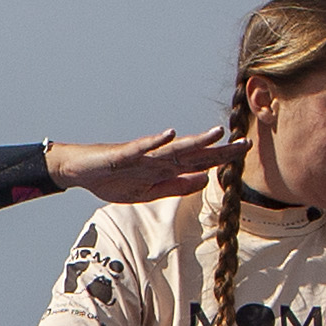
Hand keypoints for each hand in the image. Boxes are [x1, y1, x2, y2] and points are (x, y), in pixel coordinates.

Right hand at [48, 130, 227, 203]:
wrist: (80, 170)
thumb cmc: (114, 178)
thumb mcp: (149, 191)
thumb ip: (176, 186)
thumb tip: (205, 180)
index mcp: (165, 168)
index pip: (199, 162)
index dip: (221, 158)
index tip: (244, 152)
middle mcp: (158, 157)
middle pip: (194, 153)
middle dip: (219, 149)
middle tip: (244, 142)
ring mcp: (141, 154)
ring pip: (173, 147)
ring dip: (195, 141)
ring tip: (216, 133)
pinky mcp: (122, 154)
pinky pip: (142, 147)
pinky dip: (156, 141)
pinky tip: (170, 133)